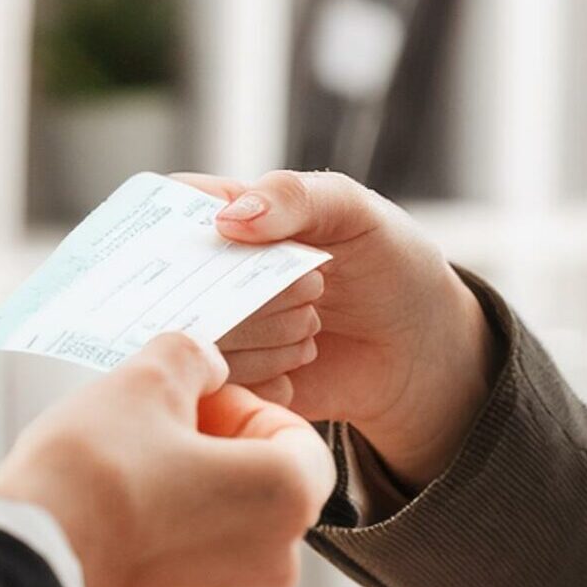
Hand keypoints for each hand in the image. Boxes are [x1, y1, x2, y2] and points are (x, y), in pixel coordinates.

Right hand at [0, 334, 333, 586]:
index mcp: (284, 499)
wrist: (19, 566)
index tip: (196, 405)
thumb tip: (204, 363)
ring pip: (223, 546)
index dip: (246, 412)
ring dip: (188, 512)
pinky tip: (108, 538)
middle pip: (261, 497)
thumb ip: (191, 359)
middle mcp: (273, 569)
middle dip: (217, 461)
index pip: (300, 442)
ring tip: (123, 489)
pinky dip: (159, 562)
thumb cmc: (89, 472)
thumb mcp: (143, 382)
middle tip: (154, 439)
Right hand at [173, 170, 494, 483]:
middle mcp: (209, 274)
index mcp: (226, 215)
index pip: (166, 215)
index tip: (215, 251)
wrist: (420, 349)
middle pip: (180, 286)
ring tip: (313, 325)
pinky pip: (222, 388)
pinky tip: (301, 367)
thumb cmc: (389, 261)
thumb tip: (228, 220)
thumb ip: (293, 198)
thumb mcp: (353, 209)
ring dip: (266, 338)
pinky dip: (266, 380)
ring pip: (200, 342)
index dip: (174, 235)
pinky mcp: (232, 384)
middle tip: (313, 289)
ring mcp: (218, 331)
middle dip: (252, 294)